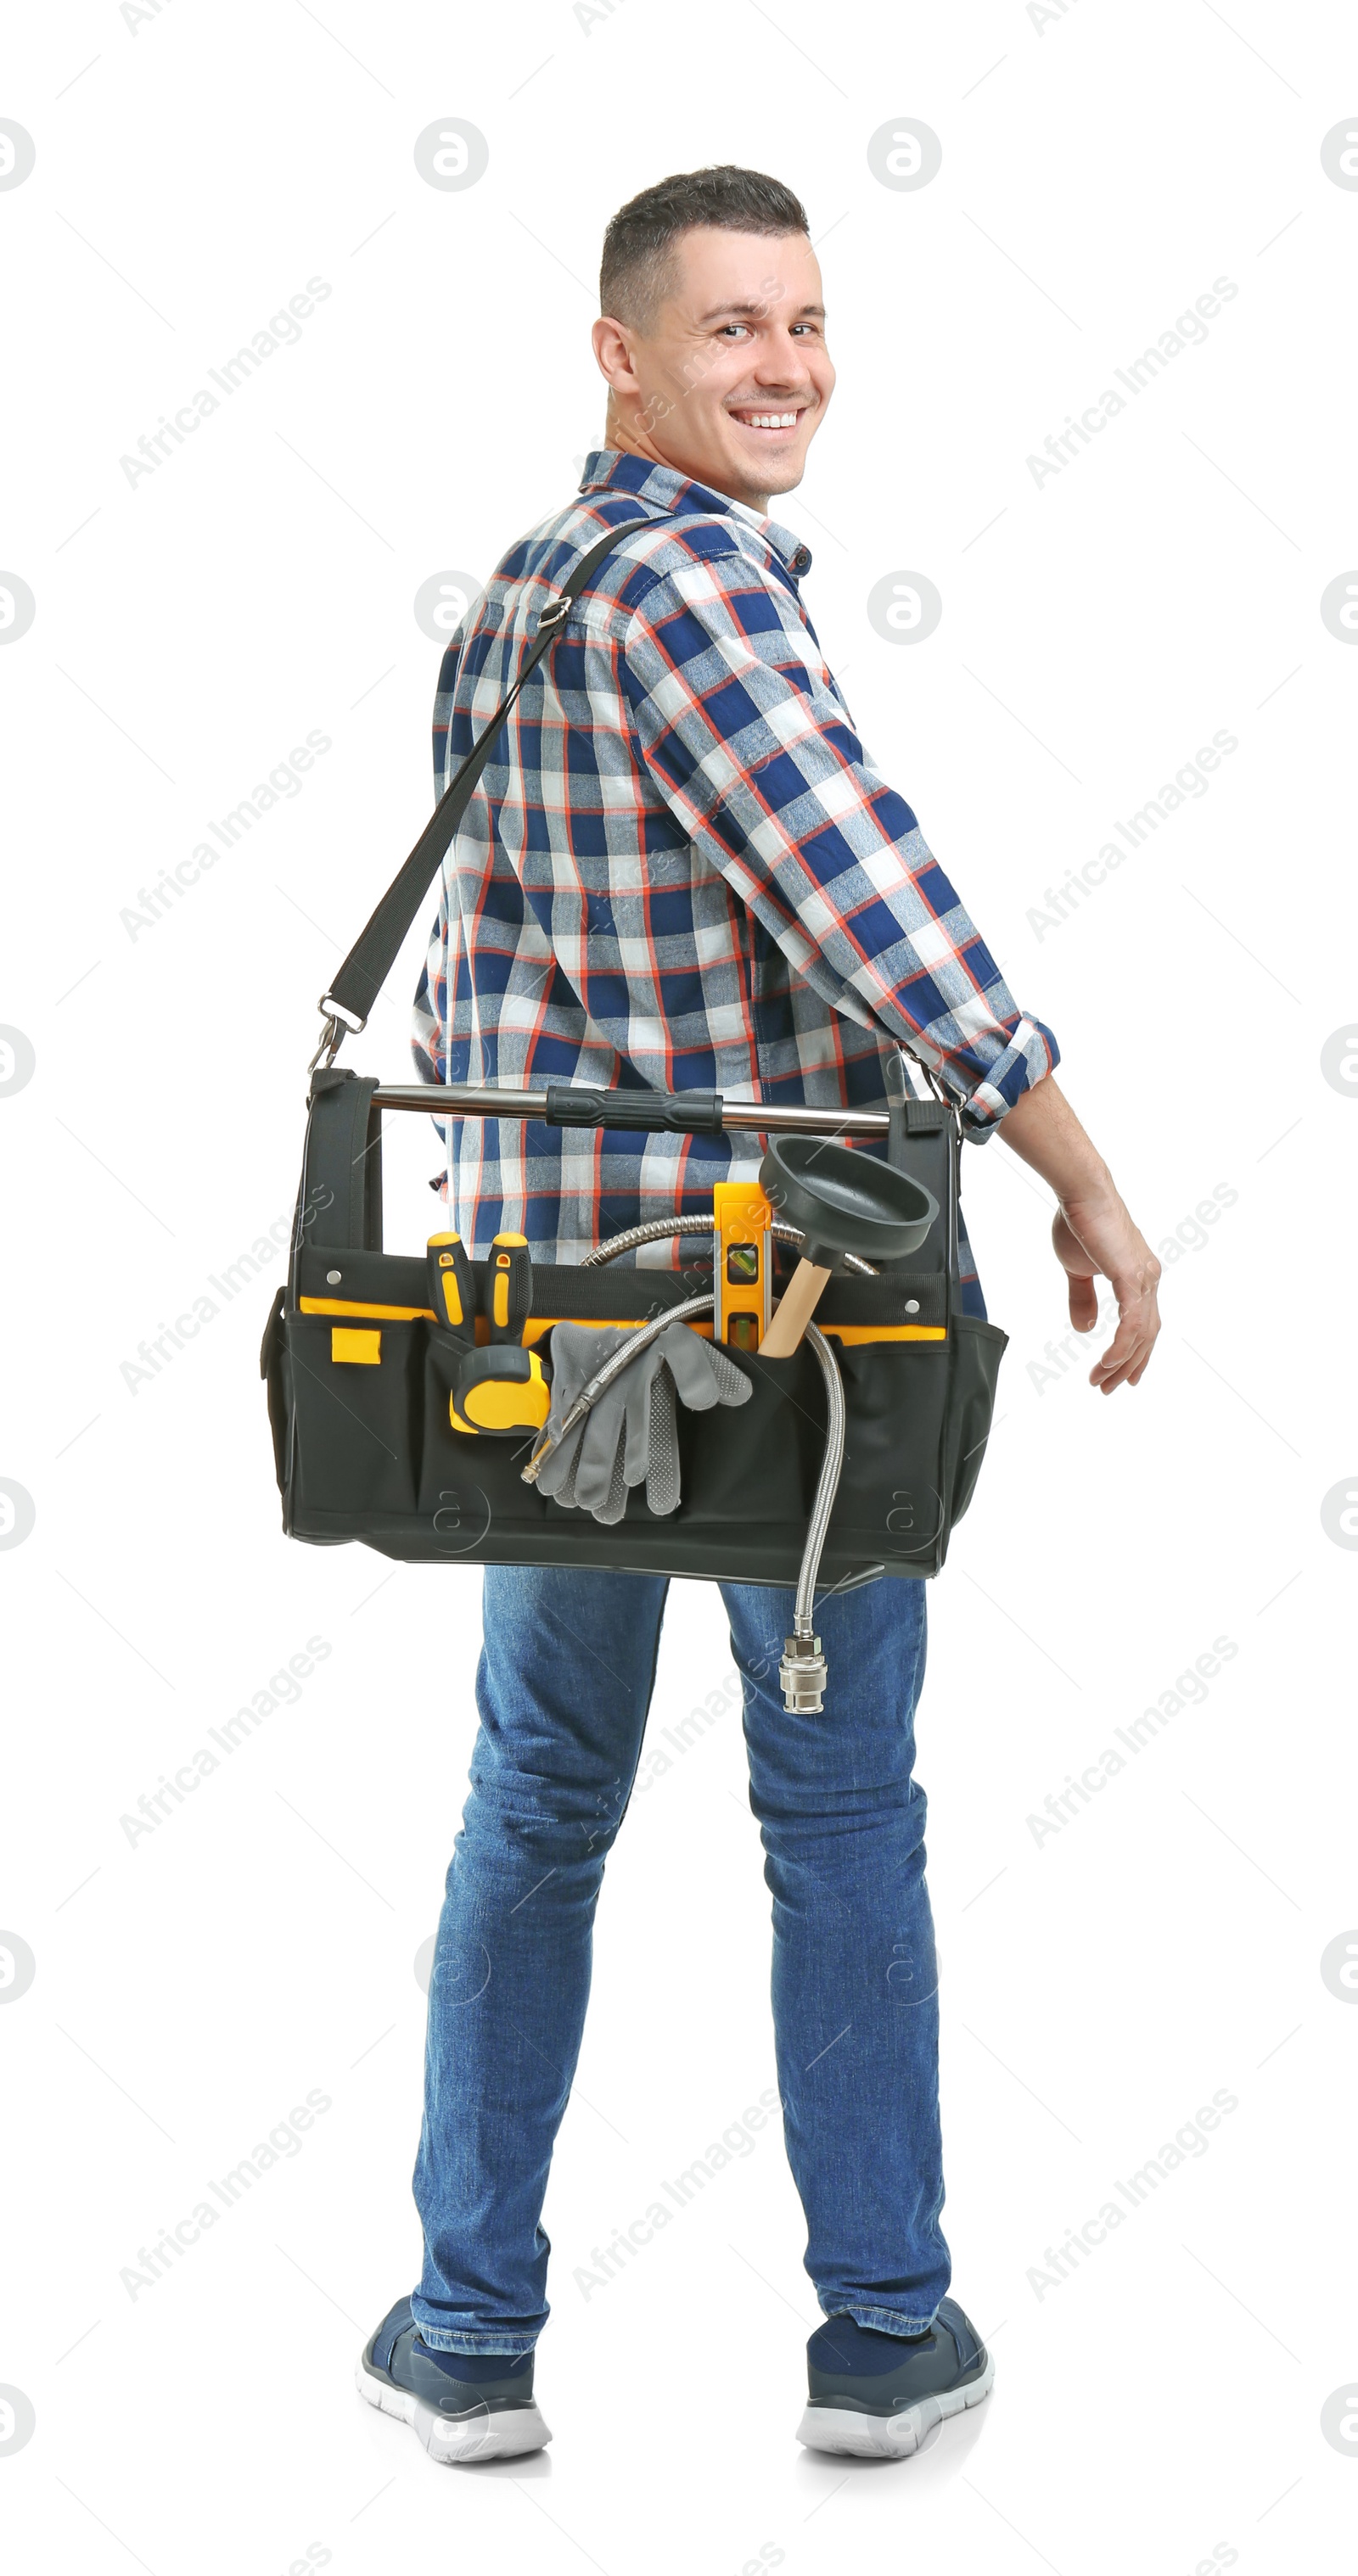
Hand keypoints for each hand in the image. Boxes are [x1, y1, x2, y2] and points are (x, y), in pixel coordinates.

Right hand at [1052, 1192, 1160, 1393]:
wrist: (1082, 1193)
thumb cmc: (1079, 1222)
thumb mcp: (1077, 1270)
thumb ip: (1082, 1299)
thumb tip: (1085, 1329)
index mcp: (1138, 1276)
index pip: (1144, 1323)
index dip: (1135, 1351)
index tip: (1124, 1374)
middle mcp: (1148, 1279)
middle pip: (1147, 1335)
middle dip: (1130, 1365)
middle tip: (1111, 1388)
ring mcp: (1143, 1279)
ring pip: (1141, 1334)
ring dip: (1121, 1362)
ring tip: (1101, 1381)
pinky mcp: (1131, 1277)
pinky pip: (1131, 1323)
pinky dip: (1122, 1346)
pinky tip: (1108, 1361)